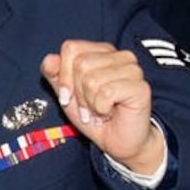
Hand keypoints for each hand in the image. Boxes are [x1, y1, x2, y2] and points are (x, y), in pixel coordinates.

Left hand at [41, 40, 162, 174]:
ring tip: (99, 111)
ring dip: (90, 103)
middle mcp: (120, 55)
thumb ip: (55, 75)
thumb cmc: (92, 116)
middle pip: (81, 63)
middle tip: (88, 108)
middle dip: (78, 93)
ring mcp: (133, 69)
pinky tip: (109, 113)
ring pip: (92, 79)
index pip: (71, 48)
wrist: (115, 141)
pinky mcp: (141, 87)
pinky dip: (101, 109)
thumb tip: (49, 59)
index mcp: (101, 52)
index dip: (63, 75)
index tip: (67, 97)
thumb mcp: (66, 94)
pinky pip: (106, 93)